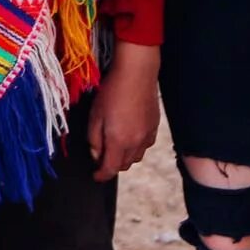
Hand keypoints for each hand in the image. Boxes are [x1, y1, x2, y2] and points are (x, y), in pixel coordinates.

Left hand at [88, 41, 159, 181]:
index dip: (101, 175)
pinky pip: (145, 146)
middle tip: (101, 157)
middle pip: (124, 166)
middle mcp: (136, 143)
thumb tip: (96, 154)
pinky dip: (136, 147)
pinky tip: (129, 135)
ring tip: (115, 146)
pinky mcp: (155, 127)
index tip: (95, 176)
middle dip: (112, 166)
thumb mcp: (95, 115)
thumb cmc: (112, 91)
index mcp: (119, 142)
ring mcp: (148, 136)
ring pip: (136, 157)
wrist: (137, 73)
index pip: (111, 169)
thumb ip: (94, 139)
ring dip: (125, 157)